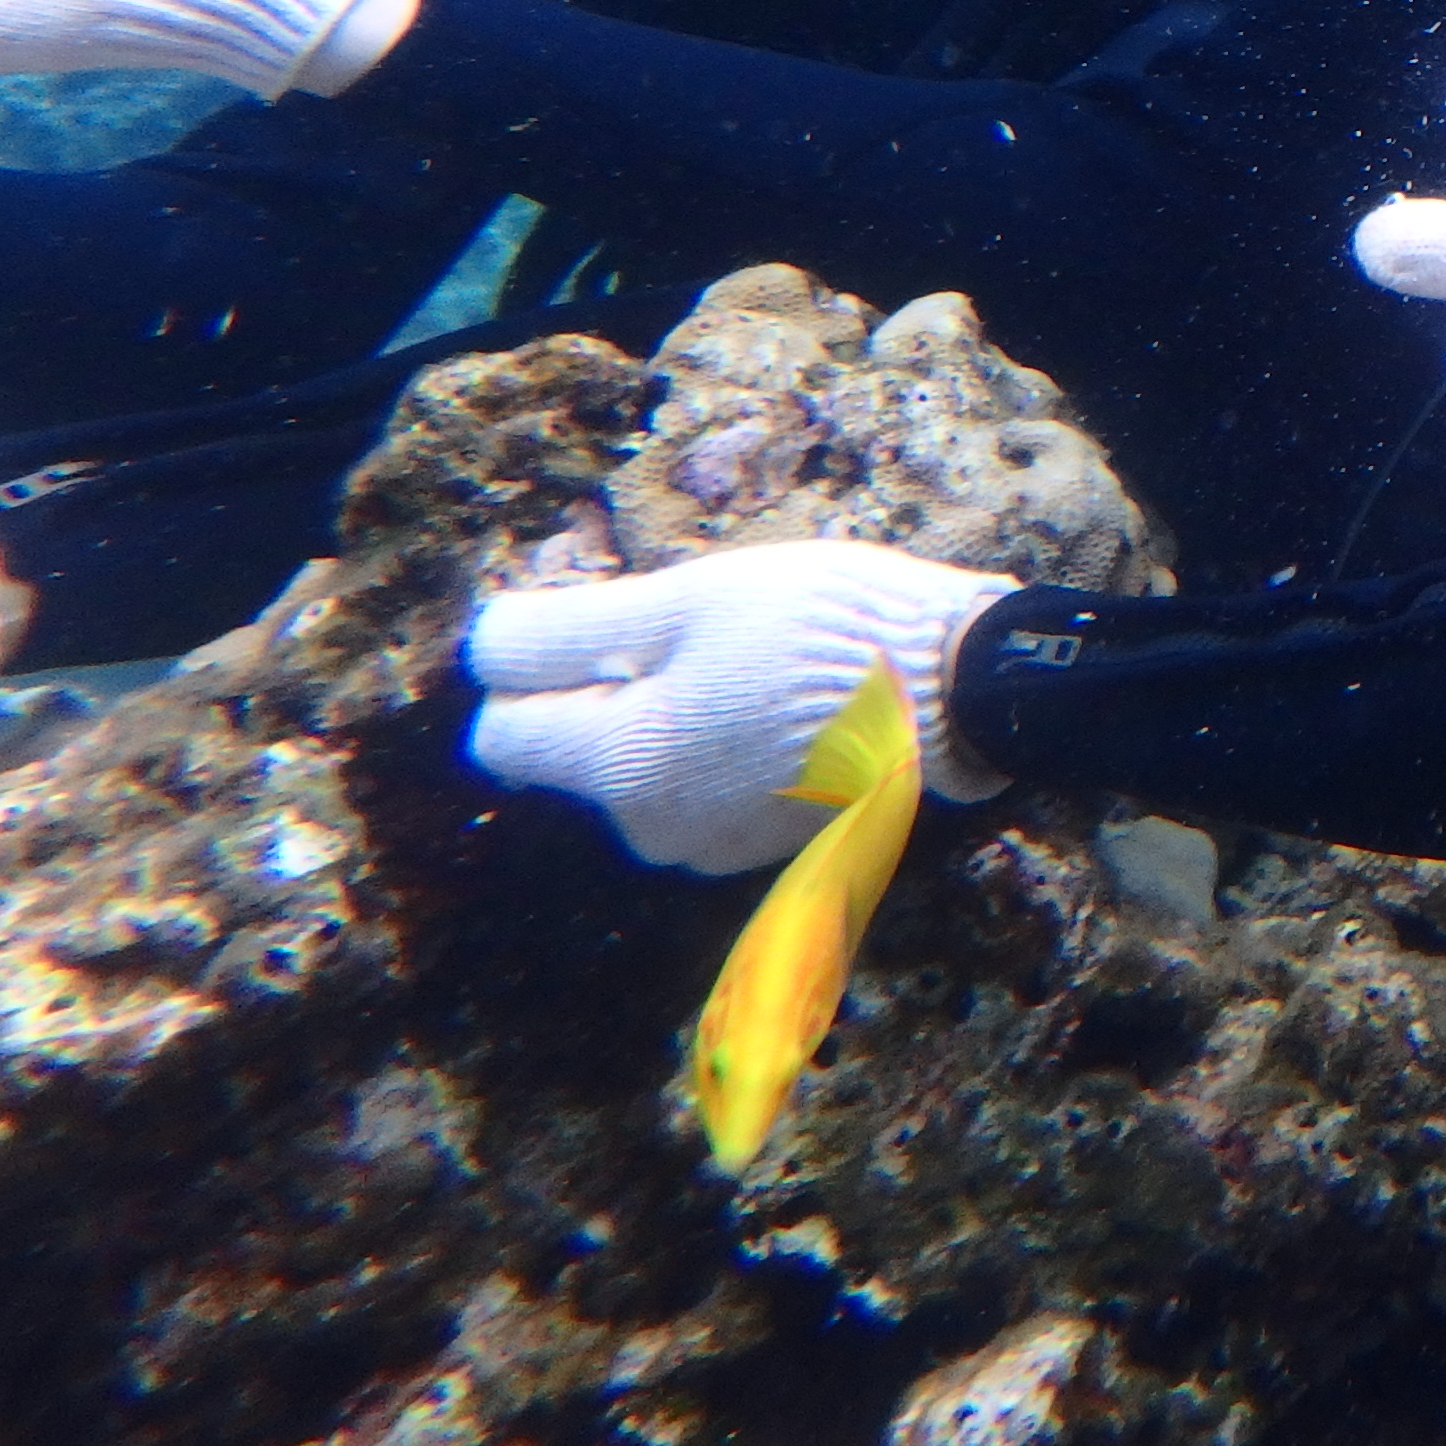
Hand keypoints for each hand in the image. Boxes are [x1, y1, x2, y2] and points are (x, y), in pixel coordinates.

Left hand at [464, 539, 1019, 872]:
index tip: (608, 618)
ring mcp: (709, 846)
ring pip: (642, 766)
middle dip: (612, 685)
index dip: (533, 665)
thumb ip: (567, 630)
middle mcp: (647, 828)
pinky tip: (781, 702)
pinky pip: (701, 787)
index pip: (500, 734)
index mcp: (616, 767)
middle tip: (697, 625)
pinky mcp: (762, 844)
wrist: (962, 692)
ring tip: (752, 660)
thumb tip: (483, 651)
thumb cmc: (821, 631)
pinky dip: (721, 744)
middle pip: (576, 748)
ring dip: (671, 712)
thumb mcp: (686, 600)